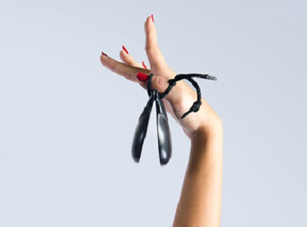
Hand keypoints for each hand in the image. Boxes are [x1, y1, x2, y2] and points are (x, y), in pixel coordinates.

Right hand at [100, 15, 221, 138]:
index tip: (149, 19)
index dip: (150, 35)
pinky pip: (146, 83)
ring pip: (141, 73)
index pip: (153, 52)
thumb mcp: (179, 101)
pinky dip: (139, 76)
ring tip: (120, 53)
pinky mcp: (163, 96)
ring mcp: (163, 87)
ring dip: (129, 64)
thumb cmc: (195, 114)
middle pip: (137, 66)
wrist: (203, 126)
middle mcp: (164, 78)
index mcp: (166, 76)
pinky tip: (139, 76)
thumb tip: (146, 77)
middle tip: (103, 56)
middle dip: (120, 61)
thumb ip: (163, 88)